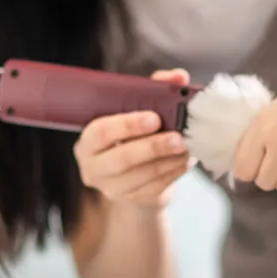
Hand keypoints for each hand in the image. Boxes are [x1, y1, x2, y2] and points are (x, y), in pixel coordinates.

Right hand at [74, 69, 193, 208]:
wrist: (134, 175)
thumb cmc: (132, 137)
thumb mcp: (136, 112)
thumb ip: (154, 90)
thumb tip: (179, 76)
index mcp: (88, 142)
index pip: (101, 133)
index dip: (127, 125)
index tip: (154, 118)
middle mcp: (94, 169)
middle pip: (122, 159)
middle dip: (153, 147)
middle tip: (179, 138)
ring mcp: (113, 189)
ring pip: (143, 176)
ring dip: (170, 160)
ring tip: (188, 147)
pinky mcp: (134, 201)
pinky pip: (157, 187)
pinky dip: (175, 172)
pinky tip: (186, 160)